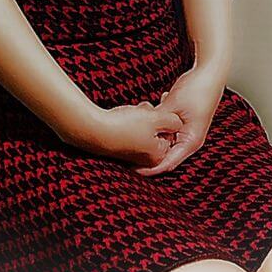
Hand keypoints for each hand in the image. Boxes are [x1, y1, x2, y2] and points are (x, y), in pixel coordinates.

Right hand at [63, 101, 184, 168]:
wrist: (93, 129)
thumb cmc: (126, 125)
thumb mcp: (156, 118)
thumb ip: (173, 121)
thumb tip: (178, 123)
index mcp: (158, 156)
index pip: (171, 132)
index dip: (163, 117)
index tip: (155, 113)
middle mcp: (146, 159)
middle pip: (157, 131)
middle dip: (152, 117)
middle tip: (144, 112)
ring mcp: (132, 154)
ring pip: (145, 128)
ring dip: (142, 117)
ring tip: (133, 112)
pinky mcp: (120, 147)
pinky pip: (132, 130)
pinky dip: (130, 120)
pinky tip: (124, 114)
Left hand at [131, 67, 224, 176]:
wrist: (209, 73)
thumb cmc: (196, 90)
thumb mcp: (172, 106)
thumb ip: (158, 121)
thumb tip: (142, 131)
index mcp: (190, 141)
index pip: (167, 163)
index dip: (150, 169)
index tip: (133, 169)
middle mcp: (189, 139)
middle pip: (165, 154)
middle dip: (147, 153)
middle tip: (127, 153)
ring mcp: (186, 130)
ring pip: (163, 140)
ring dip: (151, 135)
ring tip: (134, 129)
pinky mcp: (182, 121)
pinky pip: (165, 128)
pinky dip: (156, 124)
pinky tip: (148, 110)